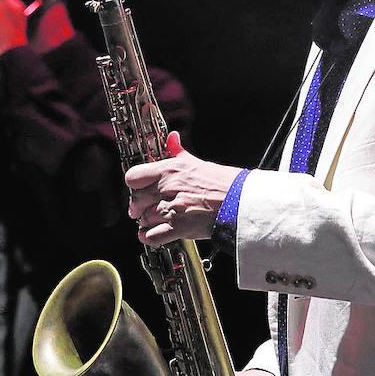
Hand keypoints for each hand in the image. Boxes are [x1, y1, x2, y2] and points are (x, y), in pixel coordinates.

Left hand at [126, 131, 241, 245]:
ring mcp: (172, 208)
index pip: (134, 176)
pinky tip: (150, 234)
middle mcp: (168, 188)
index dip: (134, 184)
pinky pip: (152, 235)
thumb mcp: (198, 162)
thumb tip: (172, 138)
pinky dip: (148, 237)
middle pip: (136, 199)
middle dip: (137, 205)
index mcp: (170, 170)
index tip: (137, 188)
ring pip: (144, 217)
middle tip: (139, 208)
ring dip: (145, 221)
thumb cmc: (224, 183)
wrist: (241, 202)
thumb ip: (178, 151)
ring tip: (150, 220)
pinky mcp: (178, 227)